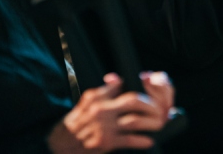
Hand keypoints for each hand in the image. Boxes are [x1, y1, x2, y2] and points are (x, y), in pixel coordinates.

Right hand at [49, 72, 172, 152]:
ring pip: (135, 121)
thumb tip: (119, 79)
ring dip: (151, 123)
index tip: (152, 95)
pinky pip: (129, 140)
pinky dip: (141, 140)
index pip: (124, 88)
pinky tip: (149, 140)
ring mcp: (104, 127)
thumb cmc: (78, 121)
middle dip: (150, 105)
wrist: (62, 142)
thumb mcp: (88, 100)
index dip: (142, 91)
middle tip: (159, 109)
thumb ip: (106, 91)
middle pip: (133, 101)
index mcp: (98, 96)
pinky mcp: (106, 142)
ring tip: (159, 124)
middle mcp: (102, 109)